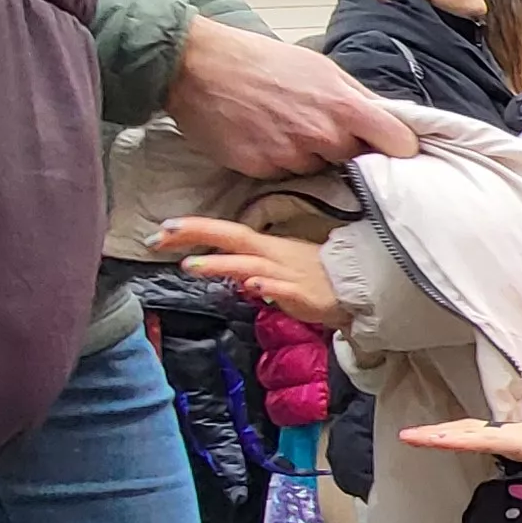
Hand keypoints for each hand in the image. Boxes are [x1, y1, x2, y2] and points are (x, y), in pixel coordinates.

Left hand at [154, 216, 345, 327]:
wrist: (360, 289)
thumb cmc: (317, 277)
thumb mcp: (280, 268)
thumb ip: (251, 267)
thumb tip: (224, 270)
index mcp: (267, 247)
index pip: (227, 233)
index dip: (196, 228)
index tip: (162, 228)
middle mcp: (274, 255)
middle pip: (233, 238)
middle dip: (198, 234)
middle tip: (161, 234)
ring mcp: (288, 274)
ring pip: (250, 265)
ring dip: (220, 264)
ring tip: (188, 266)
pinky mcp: (304, 294)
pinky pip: (283, 289)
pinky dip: (267, 287)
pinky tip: (251, 286)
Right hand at [167, 18, 417, 177]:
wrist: (198, 65)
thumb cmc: (263, 60)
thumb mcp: (322, 68)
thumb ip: (360, 97)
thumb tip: (394, 119)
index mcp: (345, 106)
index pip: (400, 143)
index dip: (400, 147)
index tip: (393, 147)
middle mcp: (322, 135)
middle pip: (357, 159)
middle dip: (345, 146)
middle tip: (318, 124)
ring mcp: (290, 155)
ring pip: (318, 168)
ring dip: (308, 154)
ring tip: (282, 124)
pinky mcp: (260, 168)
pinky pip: (284, 173)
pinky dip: (277, 159)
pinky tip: (261, 134)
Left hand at [401, 411, 521, 471]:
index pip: (486, 437)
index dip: (463, 436)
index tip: (444, 438)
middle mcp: (513, 434)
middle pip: (469, 432)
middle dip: (442, 433)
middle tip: (414, 436)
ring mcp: (512, 435)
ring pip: (466, 434)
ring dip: (437, 435)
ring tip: (410, 436)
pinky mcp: (515, 441)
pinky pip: (477, 441)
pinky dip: (452, 440)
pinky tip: (432, 440)